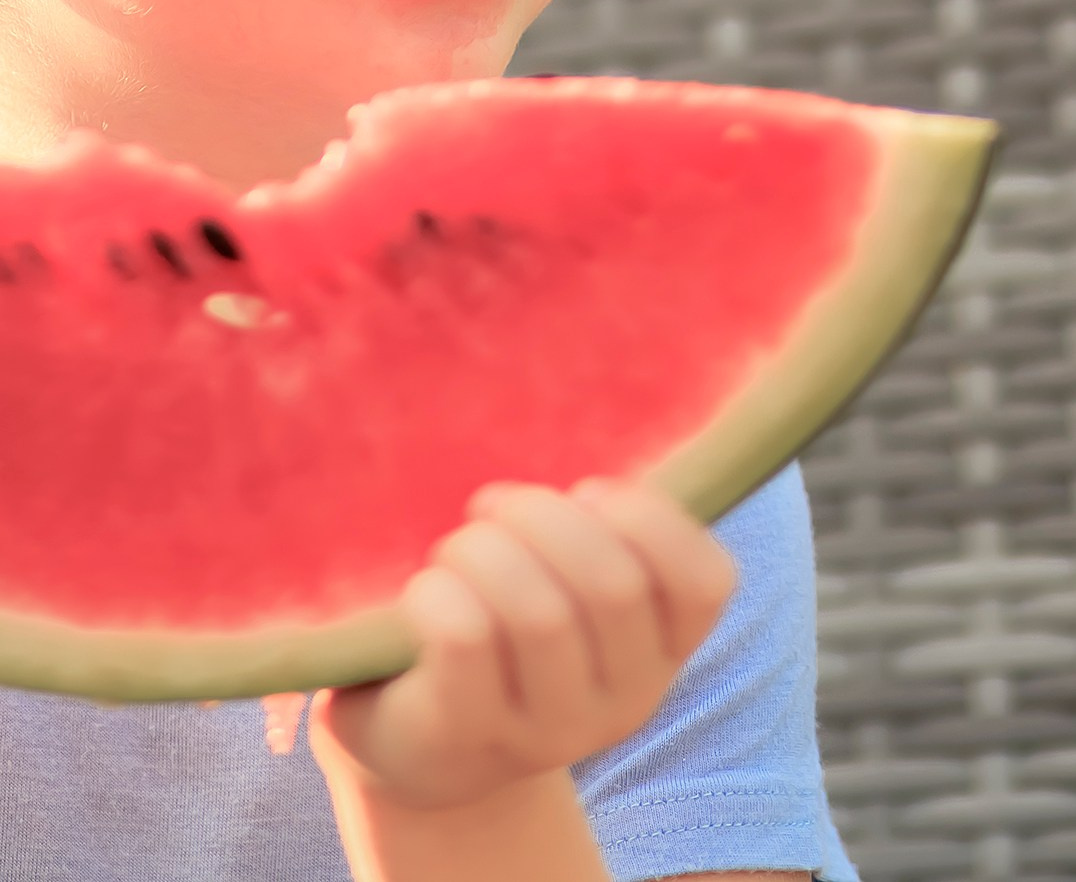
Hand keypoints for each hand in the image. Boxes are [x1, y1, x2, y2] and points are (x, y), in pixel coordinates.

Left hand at [312, 478, 736, 811]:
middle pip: (611, 585)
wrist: (423, 747)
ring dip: (481, 552)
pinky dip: (436, 591)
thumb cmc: (499, 627)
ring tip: (454, 550)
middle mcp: (625, 699)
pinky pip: (463, 639)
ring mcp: (549, 729)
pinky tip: (422, 591)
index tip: (584, 490)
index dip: (647, 515)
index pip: (706, 579)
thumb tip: (583, 381)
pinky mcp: (467, 735)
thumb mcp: (564, 586)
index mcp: (662, 649)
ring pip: (539, 613)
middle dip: (541, 519)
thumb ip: (592, 527)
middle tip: (490, 509)